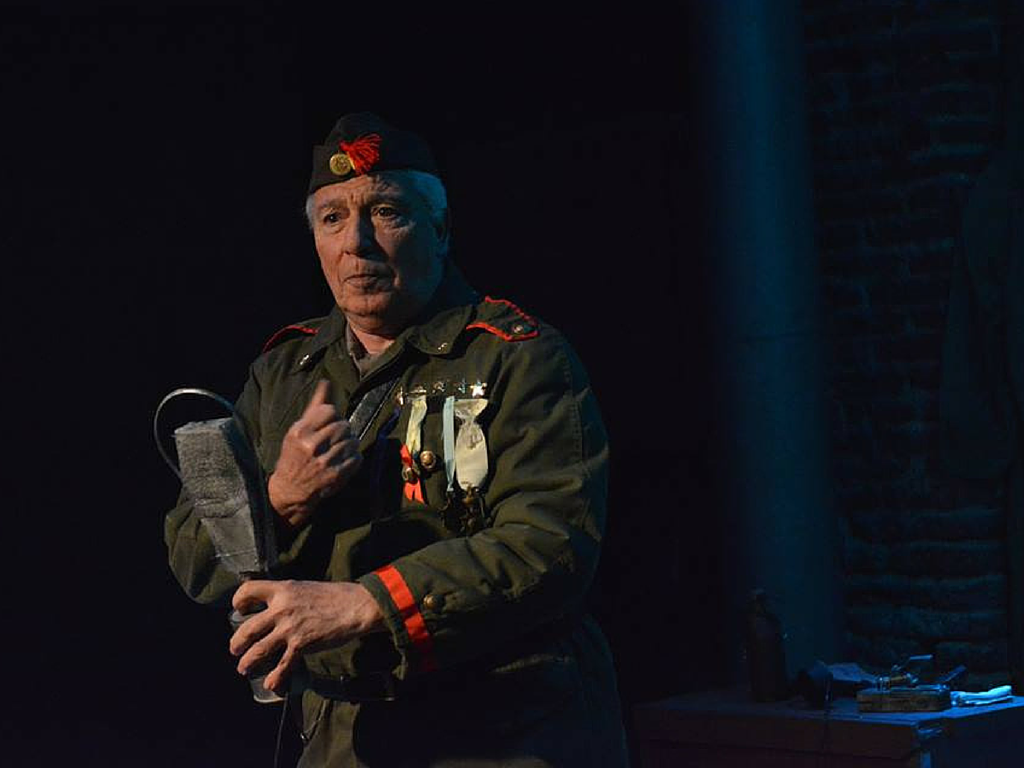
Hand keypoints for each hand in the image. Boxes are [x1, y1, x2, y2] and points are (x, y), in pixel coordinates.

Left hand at [229, 579, 384, 694]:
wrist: (355, 606)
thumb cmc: (334, 596)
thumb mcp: (304, 588)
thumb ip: (287, 596)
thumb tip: (274, 607)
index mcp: (282, 589)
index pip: (247, 591)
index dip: (239, 602)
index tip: (241, 611)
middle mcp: (281, 608)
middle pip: (247, 629)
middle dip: (236, 643)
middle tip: (235, 649)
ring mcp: (290, 628)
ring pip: (258, 650)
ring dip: (247, 663)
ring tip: (244, 668)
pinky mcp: (301, 645)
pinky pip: (282, 665)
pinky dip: (275, 678)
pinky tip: (271, 684)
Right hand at [268, 379, 361, 527]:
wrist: (290, 489)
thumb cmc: (295, 455)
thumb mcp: (298, 430)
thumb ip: (315, 406)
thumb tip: (326, 382)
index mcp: (300, 432)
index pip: (330, 410)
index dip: (333, 415)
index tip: (328, 423)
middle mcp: (311, 446)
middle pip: (343, 425)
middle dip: (343, 430)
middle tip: (336, 437)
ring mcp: (325, 462)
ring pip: (353, 440)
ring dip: (350, 443)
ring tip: (339, 449)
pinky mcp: (336, 475)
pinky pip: (357, 457)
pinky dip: (354, 457)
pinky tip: (343, 460)